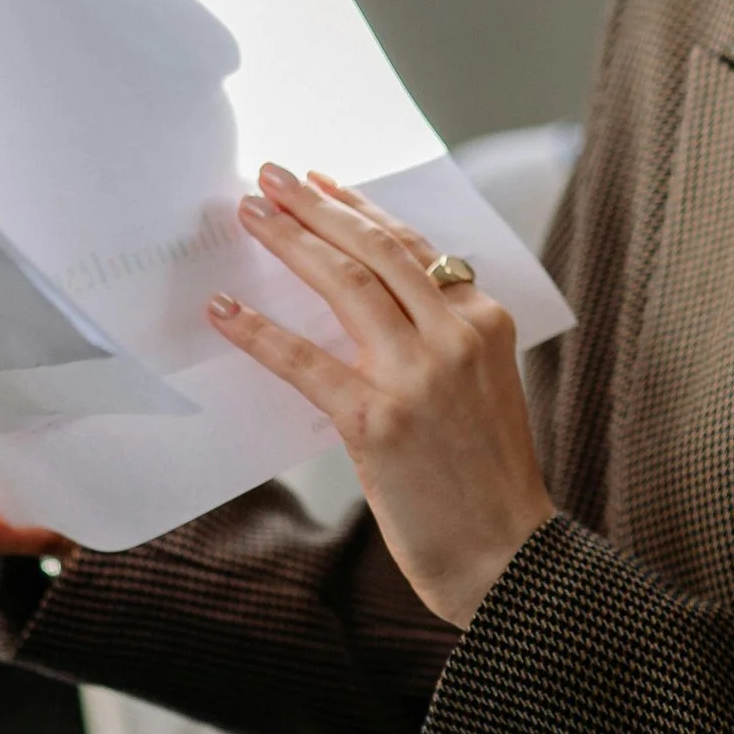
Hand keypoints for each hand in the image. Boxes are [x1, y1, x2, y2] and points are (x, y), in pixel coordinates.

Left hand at [213, 169, 553, 626]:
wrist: (508, 557)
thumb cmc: (489, 481)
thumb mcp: (484, 390)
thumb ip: (441, 343)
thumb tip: (368, 307)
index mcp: (485, 322)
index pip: (416, 247)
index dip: (362, 209)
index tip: (324, 184)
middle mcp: (456, 336)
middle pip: (376, 250)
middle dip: (317, 206)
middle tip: (272, 176)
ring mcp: (419, 375)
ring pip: (345, 284)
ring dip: (290, 241)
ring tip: (249, 213)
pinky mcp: (377, 420)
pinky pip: (304, 361)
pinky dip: (259, 331)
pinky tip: (225, 311)